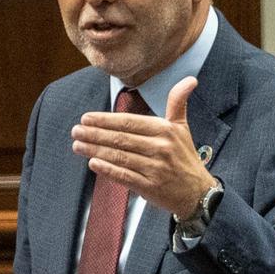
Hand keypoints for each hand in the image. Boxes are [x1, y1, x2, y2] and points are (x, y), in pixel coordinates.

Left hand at [70, 76, 216, 218]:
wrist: (198, 193)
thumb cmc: (185, 158)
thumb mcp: (182, 128)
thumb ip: (178, 103)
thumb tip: (189, 80)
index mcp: (165, 131)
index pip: (129, 122)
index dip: (105, 120)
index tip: (86, 118)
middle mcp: (160, 148)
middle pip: (121, 139)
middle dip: (95, 134)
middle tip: (76, 131)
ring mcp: (155, 169)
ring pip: (119, 156)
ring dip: (95, 150)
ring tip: (78, 146)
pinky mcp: (150, 187)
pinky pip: (124, 176)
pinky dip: (107, 170)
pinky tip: (93, 164)